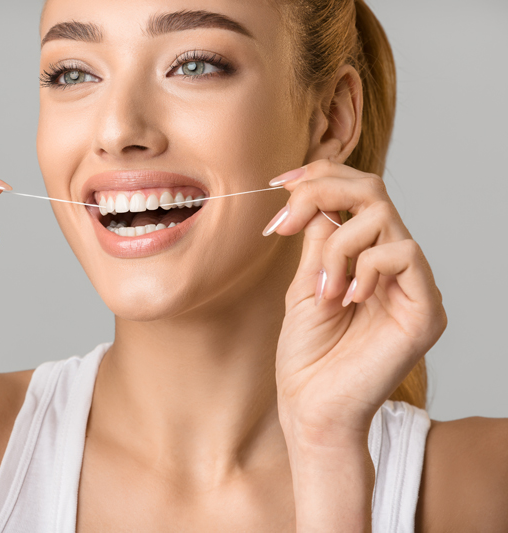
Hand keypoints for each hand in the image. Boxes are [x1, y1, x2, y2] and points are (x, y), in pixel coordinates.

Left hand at [265, 159, 446, 446]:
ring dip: (336, 246)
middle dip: (322, 191)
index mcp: (365, 258)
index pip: (357, 194)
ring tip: (321, 289)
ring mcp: (412, 285)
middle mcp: (392, 265)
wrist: (312, 407)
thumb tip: (316, 197)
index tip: (277, 183)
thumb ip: (318, 240)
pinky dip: (364, 267)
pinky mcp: (425, 308)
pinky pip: (404, 253)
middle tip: (284, 221)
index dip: (320, 176)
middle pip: (373, 190)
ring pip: (382, 218)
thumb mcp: (304, 284)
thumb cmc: (307, 355)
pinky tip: (346, 299)